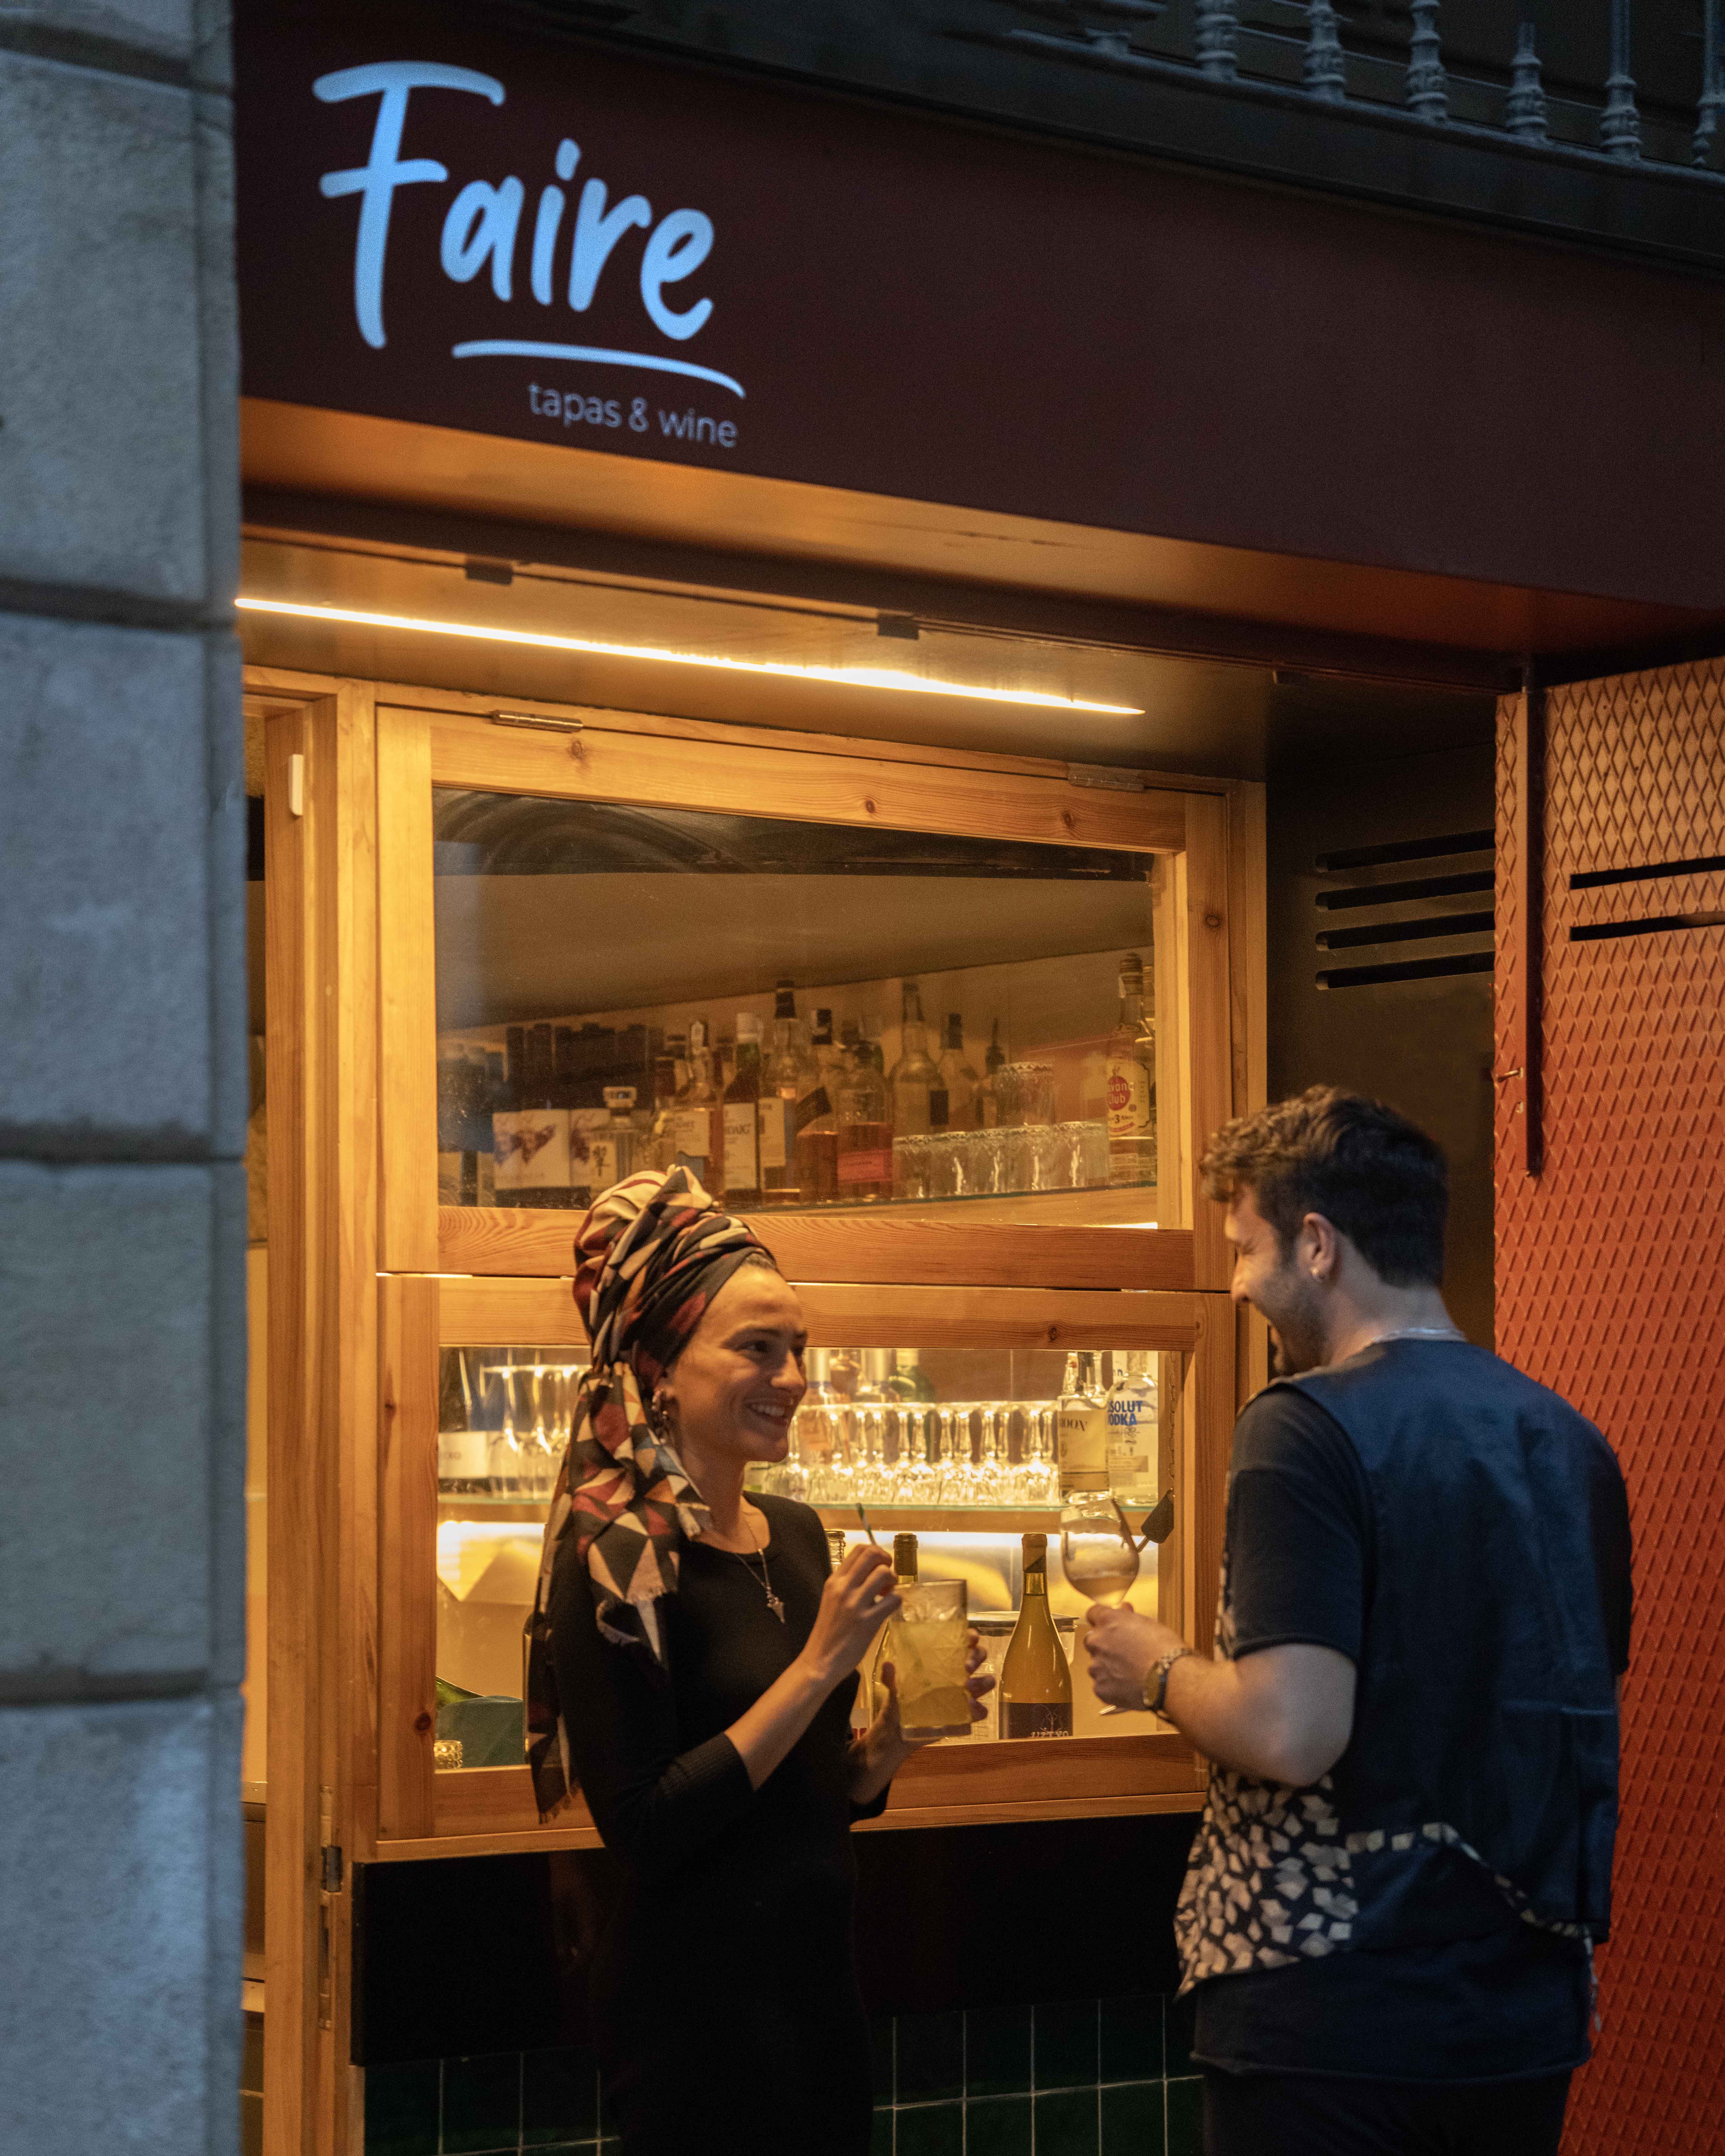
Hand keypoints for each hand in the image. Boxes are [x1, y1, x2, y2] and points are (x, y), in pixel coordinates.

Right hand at [801, 1545, 899, 1687]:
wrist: (820, 1660)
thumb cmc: (828, 1631)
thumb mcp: (831, 1599)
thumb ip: (847, 1584)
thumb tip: (869, 1572)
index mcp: (834, 1581)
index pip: (859, 1549)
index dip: (876, 1552)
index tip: (879, 1565)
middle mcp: (844, 1587)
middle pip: (872, 1555)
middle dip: (886, 1560)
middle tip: (887, 1576)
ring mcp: (856, 1604)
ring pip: (885, 1574)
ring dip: (892, 1581)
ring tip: (887, 1594)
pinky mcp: (868, 1621)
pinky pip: (894, 1600)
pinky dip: (896, 1601)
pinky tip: (888, 1609)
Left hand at [872, 1628, 994, 1752]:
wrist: (899, 1732)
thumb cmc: (900, 1702)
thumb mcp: (894, 1687)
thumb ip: (891, 1677)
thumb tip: (888, 1664)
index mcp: (943, 1661)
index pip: (963, 1642)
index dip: (971, 1637)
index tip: (971, 1638)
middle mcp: (957, 1674)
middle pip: (979, 1656)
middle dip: (977, 1657)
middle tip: (966, 1666)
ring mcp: (964, 1695)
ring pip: (986, 1681)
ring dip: (982, 1681)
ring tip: (967, 1686)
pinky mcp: (965, 1716)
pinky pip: (980, 1711)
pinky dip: (979, 1708)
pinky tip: (970, 1706)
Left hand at [1081, 1604, 1189, 1711]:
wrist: (1171, 1679)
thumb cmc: (1165, 1650)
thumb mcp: (1149, 1624)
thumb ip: (1130, 1618)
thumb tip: (1124, 1610)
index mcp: (1109, 1621)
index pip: (1093, 1613)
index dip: (1103, 1620)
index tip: (1109, 1626)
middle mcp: (1098, 1641)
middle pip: (1092, 1640)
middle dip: (1104, 1645)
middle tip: (1124, 1653)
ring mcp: (1097, 1666)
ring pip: (1096, 1664)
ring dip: (1108, 1667)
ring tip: (1130, 1672)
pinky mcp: (1100, 1687)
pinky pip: (1101, 1684)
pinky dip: (1112, 1685)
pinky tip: (1128, 1685)